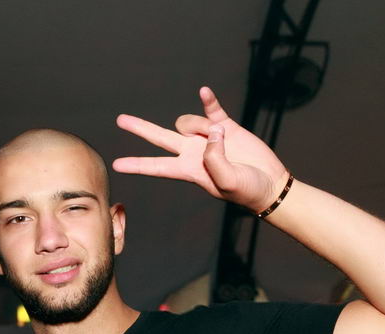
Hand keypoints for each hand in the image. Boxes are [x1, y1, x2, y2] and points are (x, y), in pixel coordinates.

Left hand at [113, 86, 288, 212]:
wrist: (268, 182)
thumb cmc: (246, 190)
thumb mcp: (227, 182)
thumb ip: (214, 159)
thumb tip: (211, 133)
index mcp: (188, 170)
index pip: (157, 167)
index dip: (137, 164)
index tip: (116, 165)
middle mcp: (192, 152)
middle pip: (160, 138)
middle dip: (140, 129)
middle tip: (120, 120)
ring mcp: (207, 137)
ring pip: (190, 122)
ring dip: (203, 127)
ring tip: (224, 141)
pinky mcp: (224, 125)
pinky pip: (211, 108)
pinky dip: (207, 100)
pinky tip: (204, 92)